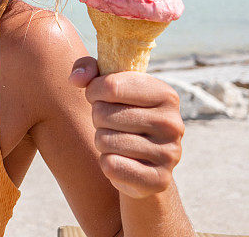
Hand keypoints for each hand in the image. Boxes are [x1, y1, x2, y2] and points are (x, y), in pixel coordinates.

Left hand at [69, 57, 184, 199]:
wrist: (143, 163)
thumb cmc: (121, 114)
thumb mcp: (108, 85)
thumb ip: (88, 68)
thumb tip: (75, 78)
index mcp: (166, 94)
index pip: (111, 86)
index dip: (93, 91)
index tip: (96, 96)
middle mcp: (173, 123)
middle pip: (103, 113)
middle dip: (97, 117)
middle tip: (110, 122)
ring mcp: (169, 154)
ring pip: (104, 140)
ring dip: (101, 140)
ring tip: (116, 140)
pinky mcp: (159, 180)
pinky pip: (111, 165)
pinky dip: (107, 163)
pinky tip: (121, 160)